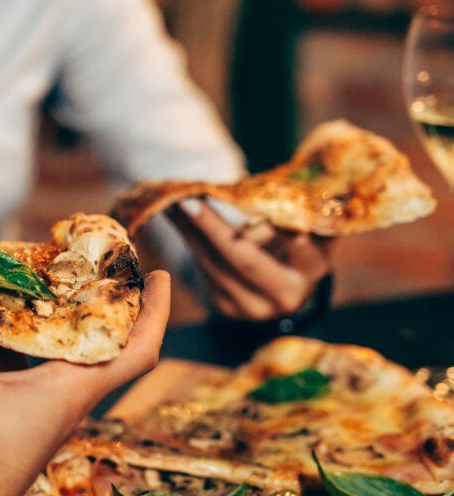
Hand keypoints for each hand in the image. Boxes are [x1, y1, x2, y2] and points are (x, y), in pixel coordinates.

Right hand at [0, 272, 171, 495]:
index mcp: (67, 392)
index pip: (136, 349)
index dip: (155, 310)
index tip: (161, 274)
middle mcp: (51, 401)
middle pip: (78, 339)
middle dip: (71, 295)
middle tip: (58, 256)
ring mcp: (16, 413)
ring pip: (26, 350)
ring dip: (13, 312)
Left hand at [168, 199, 332, 321]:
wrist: (280, 286)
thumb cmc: (296, 244)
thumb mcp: (311, 231)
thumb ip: (310, 213)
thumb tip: (325, 189)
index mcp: (312, 271)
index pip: (304, 253)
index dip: (290, 239)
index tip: (269, 216)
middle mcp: (284, 296)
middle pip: (244, 260)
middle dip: (213, 228)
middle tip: (187, 200)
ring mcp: (252, 306)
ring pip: (214, 263)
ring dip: (188, 229)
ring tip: (170, 199)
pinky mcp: (225, 306)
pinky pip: (202, 267)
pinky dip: (186, 238)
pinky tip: (172, 215)